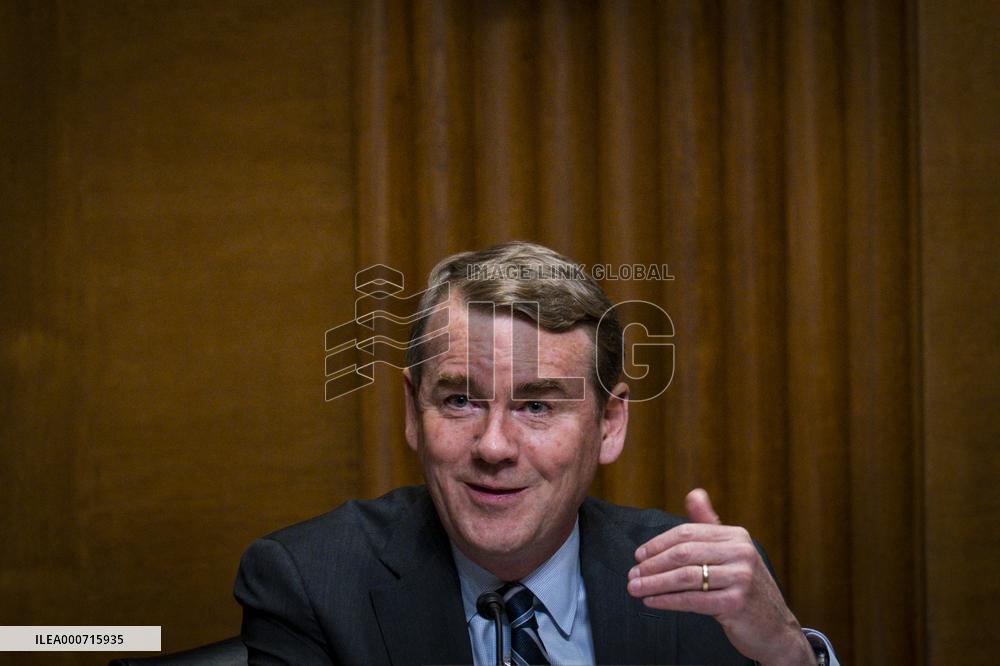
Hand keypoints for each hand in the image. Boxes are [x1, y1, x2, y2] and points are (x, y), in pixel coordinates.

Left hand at [626, 489, 814, 665]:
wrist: (775, 628)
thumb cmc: (745, 589)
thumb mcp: (731, 552)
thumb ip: (710, 524)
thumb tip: (694, 493)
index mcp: (736, 536)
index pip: (687, 534)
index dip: (658, 544)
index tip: (638, 556)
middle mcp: (741, 552)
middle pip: (683, 553)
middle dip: (652, 564)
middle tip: (632, 574)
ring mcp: (741, 578)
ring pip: (685, 577)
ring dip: (654, 583)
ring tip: (635, 588)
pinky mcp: (736, 603)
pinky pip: (692, 600)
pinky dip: (667, 600)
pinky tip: (652, 602)